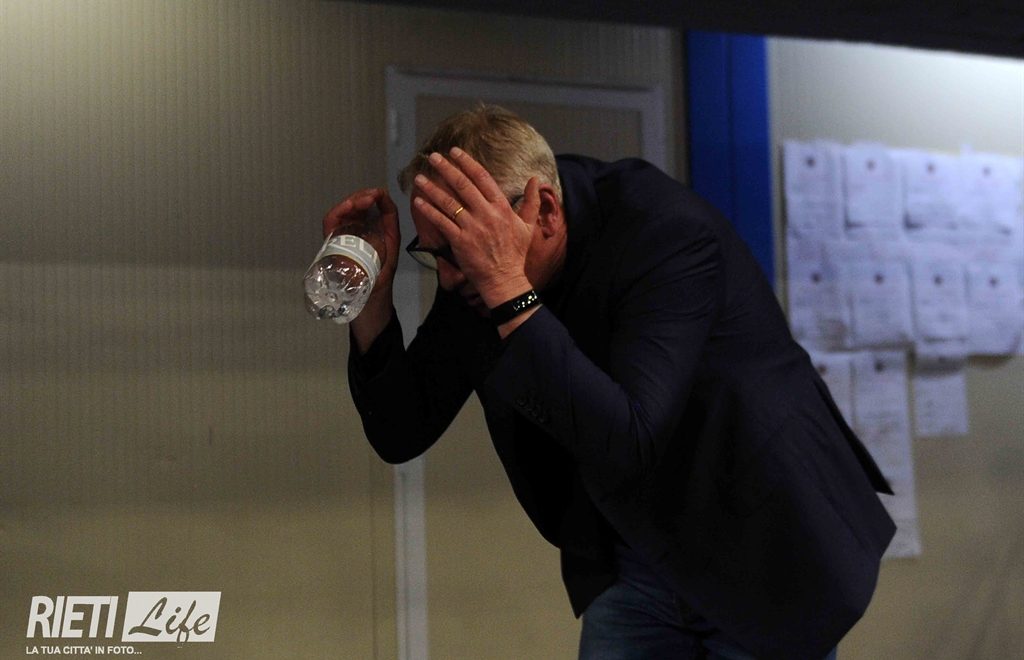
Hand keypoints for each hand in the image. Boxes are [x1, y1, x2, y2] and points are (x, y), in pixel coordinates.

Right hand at [322, 187, 399, 294]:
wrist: (372, 293)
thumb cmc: (381, 270)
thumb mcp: (391, 240)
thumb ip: (390, 219)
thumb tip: (386, 197)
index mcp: (366, 226)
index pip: (366, 205)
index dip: (372, 196)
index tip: (379, 193)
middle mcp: (352, 228)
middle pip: (354, 205)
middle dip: (363, 196)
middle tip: (372, 196)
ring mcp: (341, 234)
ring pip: (342, 211)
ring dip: (353, 201)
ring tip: (364, 200)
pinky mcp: (331, 242)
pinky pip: (330, 222)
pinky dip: (338, 211)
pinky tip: (349, 206)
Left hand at [413, 147, 540, 306]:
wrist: (504, 279)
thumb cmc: (515, 254)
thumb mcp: (528, 226)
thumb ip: (532, 201)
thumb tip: (536, 179)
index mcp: (502, 208)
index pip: (482, 178)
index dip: (467, 163)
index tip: (455, 152)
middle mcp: (486, 214)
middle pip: (463, 185)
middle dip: (446, 168)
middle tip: (434, 156)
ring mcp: (472, 227)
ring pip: (449, 202)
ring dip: (432, 188)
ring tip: (420, 177)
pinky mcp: (460, 241)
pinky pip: (441, 222)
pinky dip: (429, 211)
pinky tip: (418, 201)